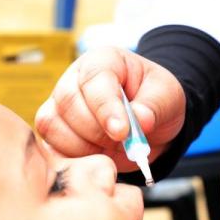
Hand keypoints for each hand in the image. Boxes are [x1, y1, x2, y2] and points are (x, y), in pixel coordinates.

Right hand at [35, 47, 184, 171]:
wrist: (149, 124)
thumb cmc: (155, 102)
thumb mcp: (168, 97)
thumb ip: (155, 106)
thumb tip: (141, 120)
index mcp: (103, 61)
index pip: (94, 79)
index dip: (105, 108)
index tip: (122, 132)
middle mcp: (74, 78)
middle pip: (68, 102)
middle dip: (96, 130)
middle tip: (121, 142)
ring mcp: (59, 104)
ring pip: (53, 125)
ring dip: (84, 146)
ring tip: (110, 148)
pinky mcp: (55, 129)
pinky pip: (51, 146)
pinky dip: (73, 157)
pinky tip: (96, 156)